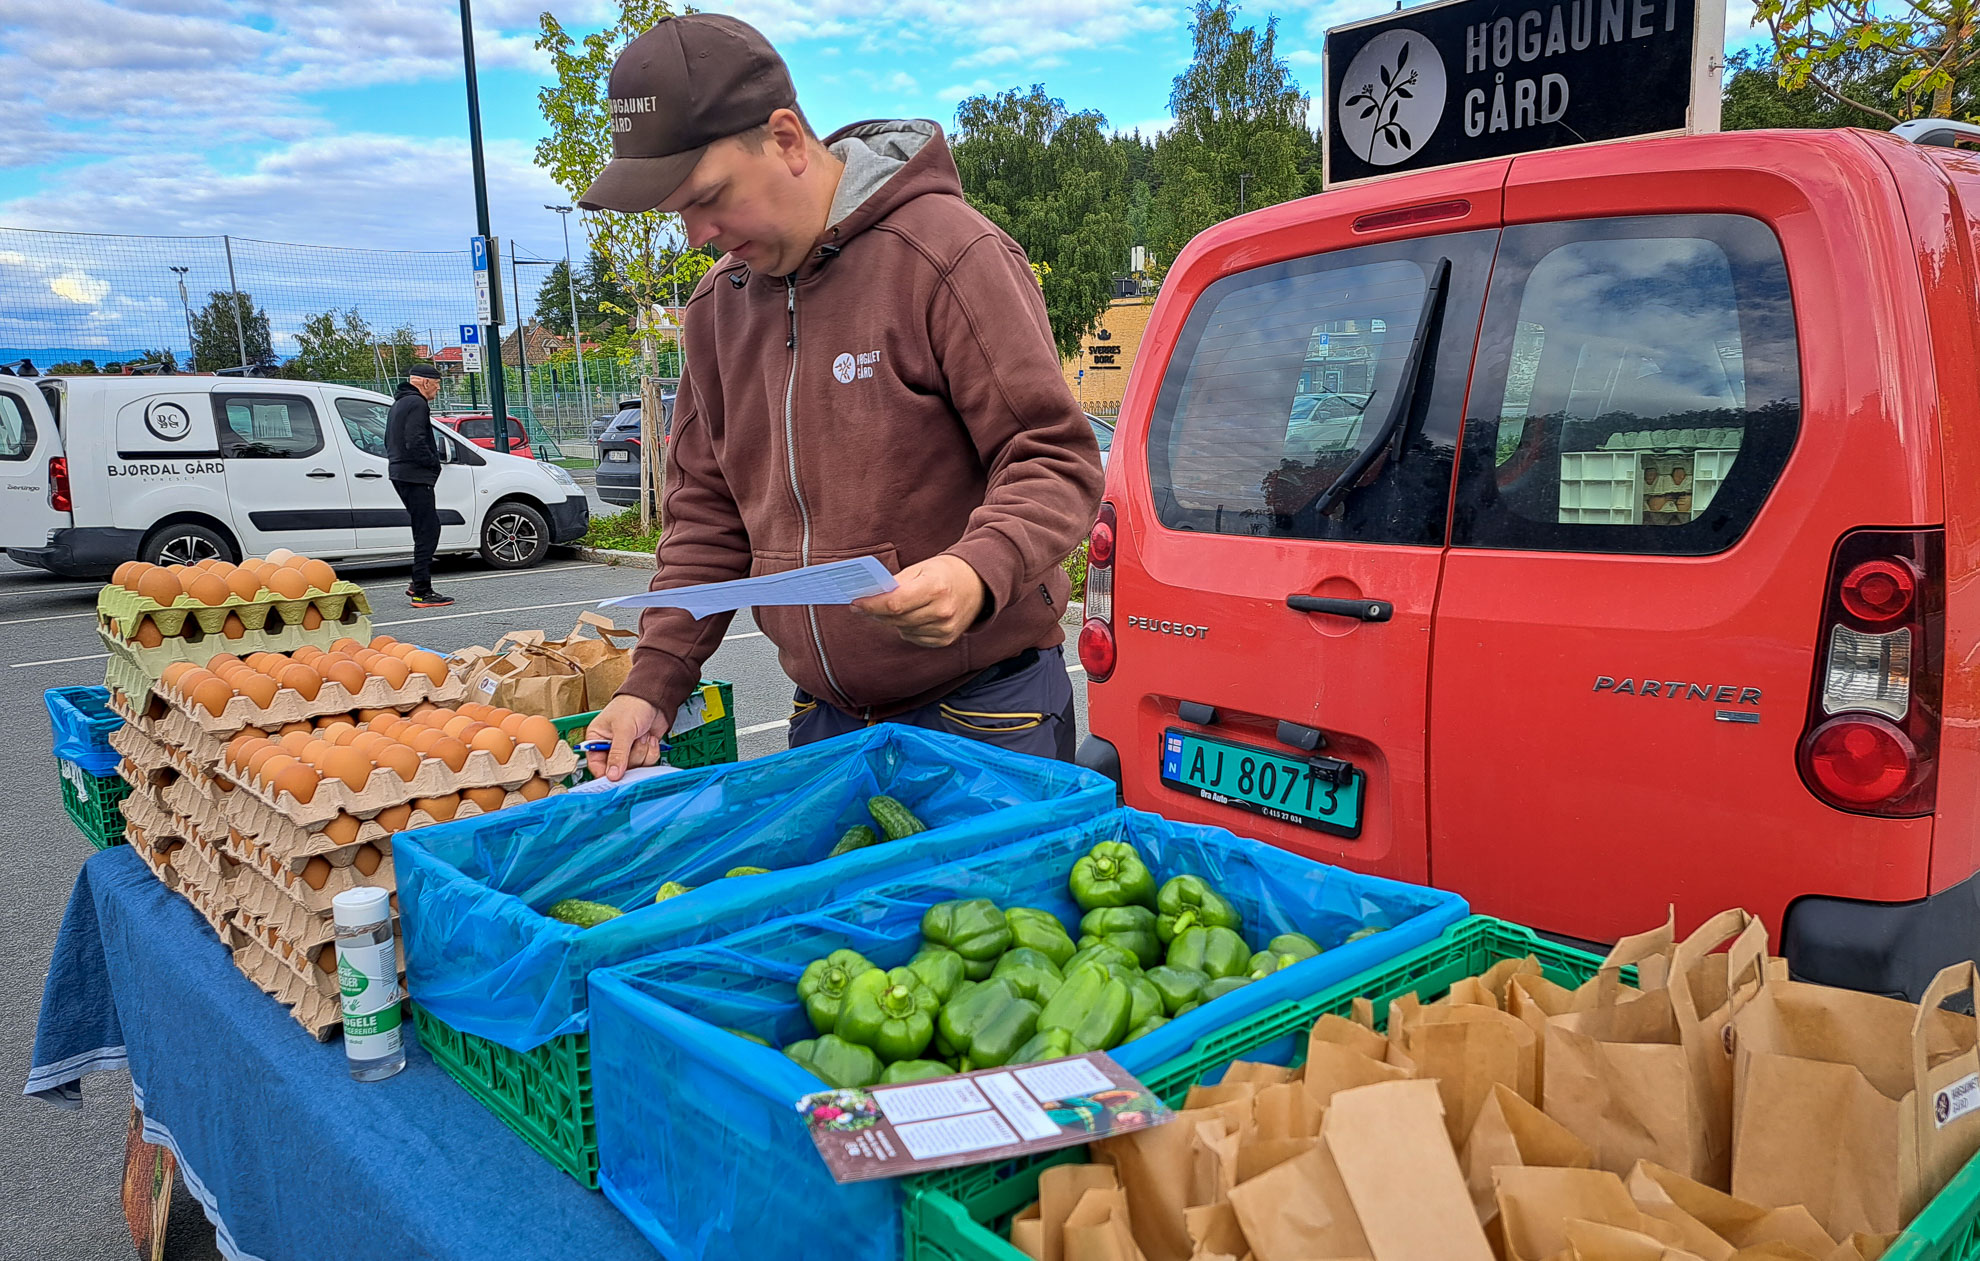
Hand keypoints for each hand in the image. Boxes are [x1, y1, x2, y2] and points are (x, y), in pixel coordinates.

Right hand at [585, 694, 664, 781]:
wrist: (656, 698)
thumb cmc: (633, 705)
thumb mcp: (623, 729)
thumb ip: (617, 753)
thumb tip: (612, 775)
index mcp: (597, 739)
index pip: (596, 765)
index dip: (606, 774)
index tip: (616, 779)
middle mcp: (611, 747)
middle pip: (618, 769)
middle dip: (631, 756)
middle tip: (634, 741)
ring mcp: (628, 750)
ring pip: (635, 767)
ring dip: (642, 751)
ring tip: (641, 735)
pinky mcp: (642, 751)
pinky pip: (648, 762)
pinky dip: (652, 750)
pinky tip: (649, 737)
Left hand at [851, 554, 987, 647]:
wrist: (977, 584)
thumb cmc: (945, 573)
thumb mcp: (921, 568)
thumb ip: (896, 583)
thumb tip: (868, 595)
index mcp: (936, 588)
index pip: (895, 603)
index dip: (871, 605)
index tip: (855, 602)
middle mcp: (943, 611)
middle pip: (896, 618)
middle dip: (875, 612)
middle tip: (862, 605)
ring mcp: (946, 629)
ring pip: (902, 630)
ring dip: (890, 620)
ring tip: (891, 607)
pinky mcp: (945, 640)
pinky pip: (913, 637)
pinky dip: (905, 628)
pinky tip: (910, 616)